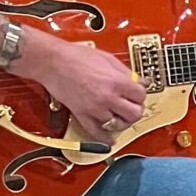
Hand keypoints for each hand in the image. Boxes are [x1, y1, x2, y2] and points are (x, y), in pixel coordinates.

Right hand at [18, 31, 146, 135]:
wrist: (54, 62)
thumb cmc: (76, 57)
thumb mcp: (108, 58)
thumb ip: (125, 72)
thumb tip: (138, 80)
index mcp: (116, 81)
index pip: (141, 95)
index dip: (140, 94)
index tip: (136, 93)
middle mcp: (108, 98)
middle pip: (135, 114)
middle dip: (135, 110)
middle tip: (131, 105)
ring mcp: (95, 109)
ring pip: (119, 125)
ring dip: (122, 122)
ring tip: (120, 116)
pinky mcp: (82, 116)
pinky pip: (97, 133)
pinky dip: (106, 138)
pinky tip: (110, 139)